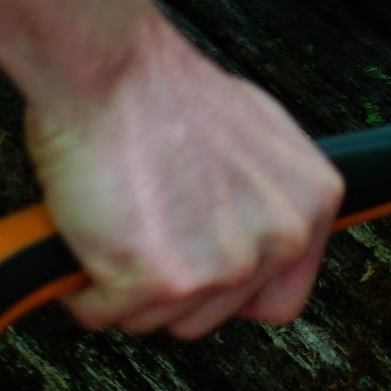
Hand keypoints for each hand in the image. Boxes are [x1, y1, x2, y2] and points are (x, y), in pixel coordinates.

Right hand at [25, 21, 343, 339]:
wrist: (110, 68)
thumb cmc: (163, 89)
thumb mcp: (255, 133)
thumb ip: (266, 195)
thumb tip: (256, 229)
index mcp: (309, 205)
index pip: (280, 301)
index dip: (229, 290)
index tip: (201, 269)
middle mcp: (277, 239)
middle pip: (211, 317)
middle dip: (168, 284)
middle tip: (145, 227)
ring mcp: (221, 265)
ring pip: (157, 321)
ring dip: (124, 285)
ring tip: (117, 220)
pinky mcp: (159, 280)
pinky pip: (101, 313)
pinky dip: (81, 283)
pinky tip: (87, 232)